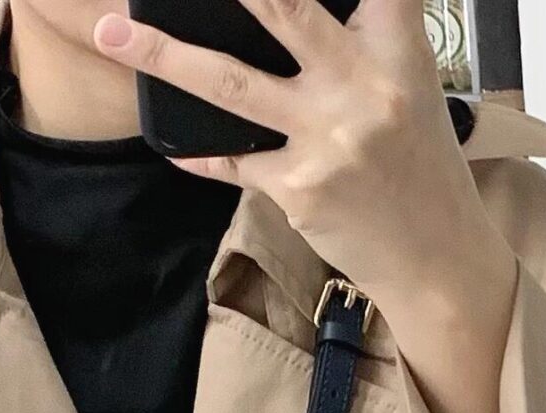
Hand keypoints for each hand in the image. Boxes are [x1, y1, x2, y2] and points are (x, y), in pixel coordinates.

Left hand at [90, 0, 516, 319]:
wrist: (433, 254)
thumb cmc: (419, 166)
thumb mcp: (411, 86)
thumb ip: (362, 42)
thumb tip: (290, 15)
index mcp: (398, 49)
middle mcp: (361, 86)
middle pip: (284, 8)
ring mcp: (325, 138)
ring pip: (230, 84)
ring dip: (163, 55)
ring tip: (112, 33)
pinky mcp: (296, 188)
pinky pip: (231, 162)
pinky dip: (199, 154)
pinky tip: (173, 148)